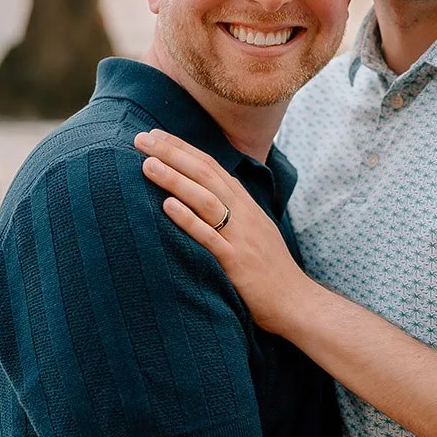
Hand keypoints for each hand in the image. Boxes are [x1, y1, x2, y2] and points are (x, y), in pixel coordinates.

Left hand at [134, 129, 315, 333]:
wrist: (296, 301)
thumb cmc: (270, 269)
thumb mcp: (254, 231)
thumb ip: (232, 211)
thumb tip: (204, 195)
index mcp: (246, 205)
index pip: (211, 167)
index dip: (183, 149)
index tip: (156, 135)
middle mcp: (244, 214)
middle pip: (205, 175)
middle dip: (172, 154)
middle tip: (141, 139)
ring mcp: (241, 237)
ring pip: (206, 200)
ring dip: (175, 180)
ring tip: (147, 165)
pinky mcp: (236, 262)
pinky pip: (209, 237)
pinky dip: (188, 220)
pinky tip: (167, 206)